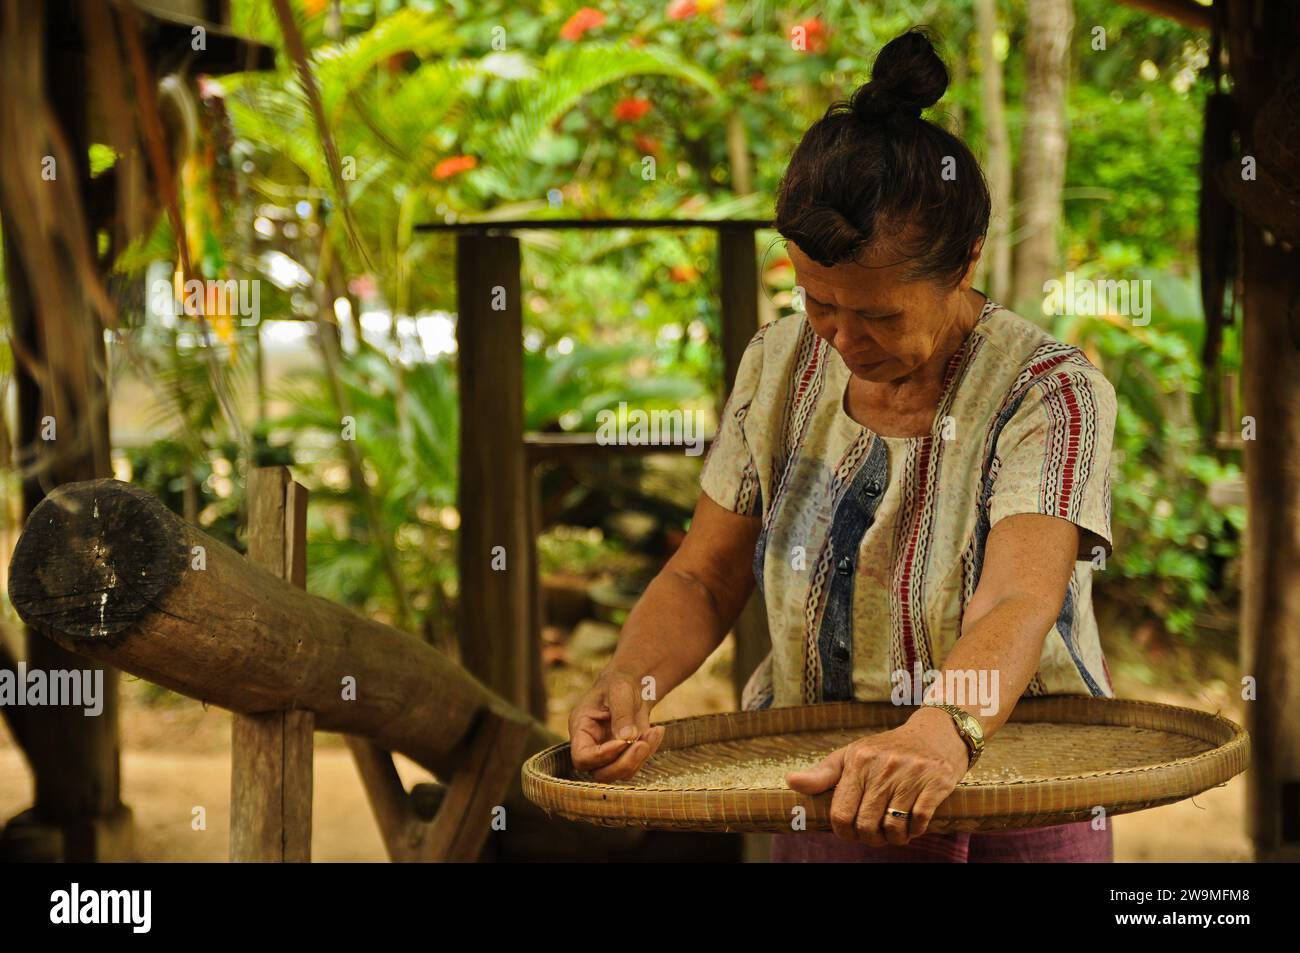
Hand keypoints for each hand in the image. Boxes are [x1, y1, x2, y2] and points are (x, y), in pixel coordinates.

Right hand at [568, 666, 665, 780]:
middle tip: (643, 744)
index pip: (582, 757)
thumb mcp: (619, 691)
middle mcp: (591, 746)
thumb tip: (628, 738)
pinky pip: (636, 765)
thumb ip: (621, 713)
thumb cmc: (618, 683)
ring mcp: (608, 754)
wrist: (631, 685)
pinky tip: (656, 731)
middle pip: (600, 774)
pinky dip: (649, 752)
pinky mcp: (625, 755)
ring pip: (621, 773)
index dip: (601, 756)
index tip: (623, 742)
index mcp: (581, 729)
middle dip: (625, 763)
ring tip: (654, 731)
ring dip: (640, 757)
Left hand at [785, 707, 970, 845]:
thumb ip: (822, 774)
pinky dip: (915, 831)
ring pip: (893, 827)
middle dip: (870, 838)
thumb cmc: (886, 749)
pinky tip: (913, 824)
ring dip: (894, 838)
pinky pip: (919, 821)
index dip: (845, 832)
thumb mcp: (851, 755)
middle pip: (866, 825)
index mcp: (858, 761)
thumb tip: (790, 782)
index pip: (841, 814)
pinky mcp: (936, 781)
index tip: (853, 831)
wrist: (935, 731)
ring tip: (895, 832)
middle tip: (877, 835)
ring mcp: (910, 774)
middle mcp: (882, 767)